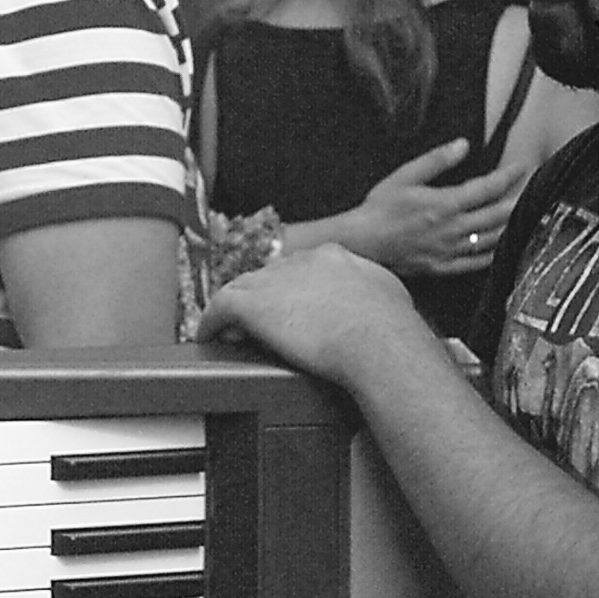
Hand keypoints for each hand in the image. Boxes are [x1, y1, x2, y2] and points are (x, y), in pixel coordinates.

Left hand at [196, 242, 428, 386]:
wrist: (376, 340)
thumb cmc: (390, 328)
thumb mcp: (388, 295)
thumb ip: (372, 291)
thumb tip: (373, 301)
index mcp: (331, 258)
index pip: (299, 269)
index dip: (291, 290)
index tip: (290, 307)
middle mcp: (299, 262)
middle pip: (269, 277)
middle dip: (264, 299)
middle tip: (261, 324)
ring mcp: (273, 281)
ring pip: (242, 289)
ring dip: (236, 310)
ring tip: (232, 331)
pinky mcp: (252, 305)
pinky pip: (219, 308)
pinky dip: (210, 322)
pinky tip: (208, 336)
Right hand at [342, 141, 531, 276]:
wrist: (362, 242)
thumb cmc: (380, 208)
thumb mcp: (405, 176)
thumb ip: (436, 160)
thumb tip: (462, 145)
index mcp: (445, 204)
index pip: (487, 188)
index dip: (508, 176)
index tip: (522, 167)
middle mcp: (452, 229)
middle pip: (497, 215)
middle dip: (519, 200)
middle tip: (534, 190)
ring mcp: (450, 250)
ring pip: (492, 239)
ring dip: (511, 226)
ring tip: (526, 215)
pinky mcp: (444, 266)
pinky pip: (476, 263)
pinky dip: (494, 253)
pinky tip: (503, 246)